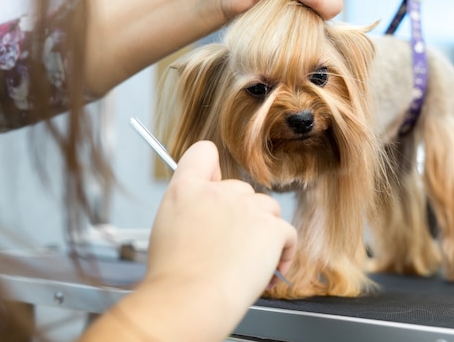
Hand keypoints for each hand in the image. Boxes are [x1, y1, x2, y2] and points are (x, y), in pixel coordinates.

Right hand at [133, 141, 295, 340]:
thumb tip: (205, 212)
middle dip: (241, 214)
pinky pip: (287, 233)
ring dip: (264, 231)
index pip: (203, 154)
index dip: (212, 168)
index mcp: (186, 190)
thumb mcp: (167, 228)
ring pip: (268, 208)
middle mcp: (218, 192)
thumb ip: (189, 208)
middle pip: (242, 189)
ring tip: (251, 261)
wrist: (189, 300)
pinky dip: (283, 252)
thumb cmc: (174, 276)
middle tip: (231, 245)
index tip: (216, 184)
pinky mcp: (272, 228)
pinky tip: (269, 270)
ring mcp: (248, 208)